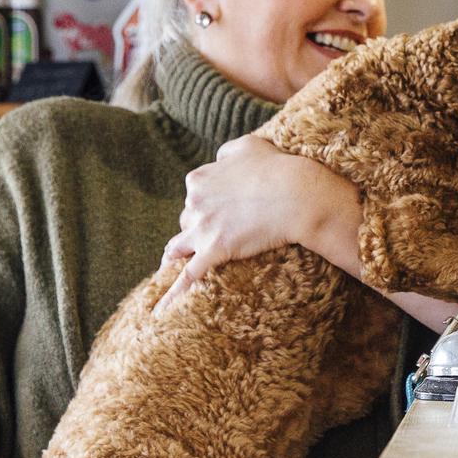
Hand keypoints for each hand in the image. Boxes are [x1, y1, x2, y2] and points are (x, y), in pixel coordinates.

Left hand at [155, 135, 358, 314]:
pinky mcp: (214, 251)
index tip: (222, 209)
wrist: (297, 194)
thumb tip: (219, 160)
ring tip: (170, 267)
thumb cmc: (278, 168)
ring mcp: (202, 229)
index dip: (208, 204)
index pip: (194, 195)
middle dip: (199, 228)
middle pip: (187, 221)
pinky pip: (188, 277)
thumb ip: (227, 153)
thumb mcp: (249, 145)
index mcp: (199, 179)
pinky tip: (161, 312)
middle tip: (220, 234)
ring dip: (178, 256)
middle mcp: (194, 203)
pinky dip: (172, 295)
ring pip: (180, 247)